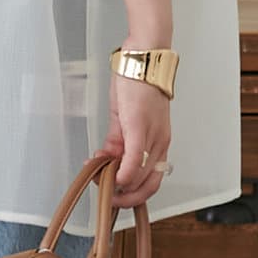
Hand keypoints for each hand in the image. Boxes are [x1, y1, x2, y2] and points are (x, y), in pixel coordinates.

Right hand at [98, 43, 172, 208]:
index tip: (113, 194)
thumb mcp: (126, 117)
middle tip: (106, 197)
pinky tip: (109, 176)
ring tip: (97, 178)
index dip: (133, 194)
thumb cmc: (138, 83)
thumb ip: (117, 141)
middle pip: (148, 186)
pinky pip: (133, 159)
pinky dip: (122, 173)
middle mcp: (160, 142)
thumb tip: (106, 160)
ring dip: (116, 185)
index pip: (151, 181)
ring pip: (139, 176)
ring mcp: (151, 135)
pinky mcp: (139, 126)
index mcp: (159, 142)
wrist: (144, 58)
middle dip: (125, 199)